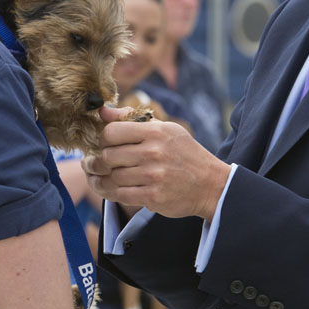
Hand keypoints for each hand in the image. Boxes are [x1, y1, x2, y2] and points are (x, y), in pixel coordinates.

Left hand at [82, 105, 230, 220]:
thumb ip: (132, 119)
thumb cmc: (184, 153)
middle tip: (97, 163)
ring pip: (112, 177)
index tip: (105, 144)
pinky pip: (120, 194)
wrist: (211, 184)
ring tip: (102, 177)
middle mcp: (153, 152)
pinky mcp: (153, 196)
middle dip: (99, 161)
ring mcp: (153, 175)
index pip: (111, 132)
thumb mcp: (165, 129)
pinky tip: (115, 189)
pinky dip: (114, 193)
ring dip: (104, 179)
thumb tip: (103, 112)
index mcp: (155, 131)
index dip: (103, 139)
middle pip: (107, 156)